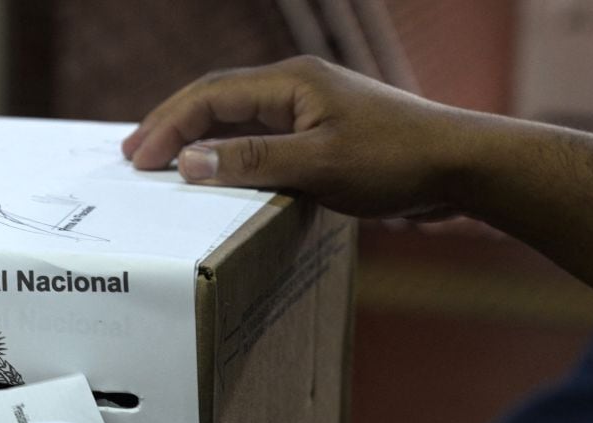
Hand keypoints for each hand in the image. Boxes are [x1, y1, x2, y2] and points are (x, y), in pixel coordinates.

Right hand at [122, 56, 468, 220]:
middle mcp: (296, 86)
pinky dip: (229, 150)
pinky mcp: (322, 131)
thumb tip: (187, 160)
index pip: (210, 97)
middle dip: (171, 125)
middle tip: (132, 155)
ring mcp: (310, 107)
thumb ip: (251, 161)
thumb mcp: (318, 165)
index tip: (138, 161)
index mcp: (291, 82)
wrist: (459, 165)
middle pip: (216, 99)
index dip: (168, 126)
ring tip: (162, 160)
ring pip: (237, 117)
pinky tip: (218, 169)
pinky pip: (261, 135)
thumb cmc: (394, 161)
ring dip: (197, 137)